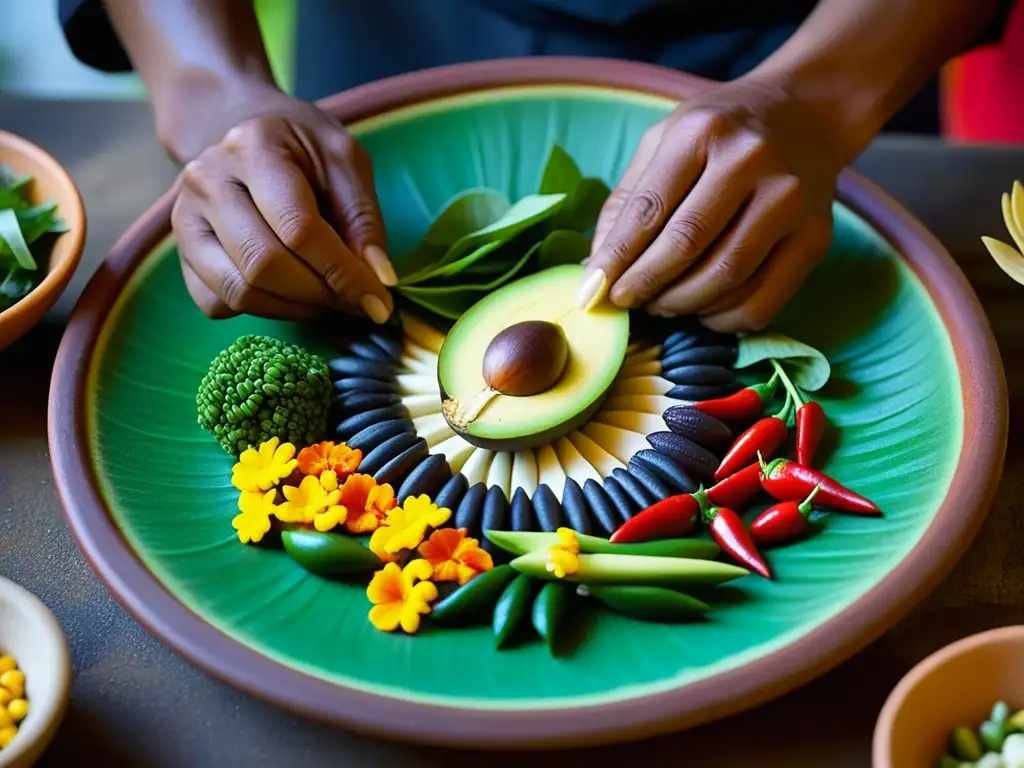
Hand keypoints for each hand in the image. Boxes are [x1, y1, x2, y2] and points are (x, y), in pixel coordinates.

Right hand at [171, 87, 395, 321]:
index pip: (298, 229)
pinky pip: (216, 303)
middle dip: (319, 294)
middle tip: (352, 298)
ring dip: (294, 308)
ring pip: (239, 291)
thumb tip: (380, 282)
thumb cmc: (300, 146)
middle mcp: (207, 182)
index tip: (378, 301)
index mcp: (254, 148)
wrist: (240, 127)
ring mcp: (185, 218)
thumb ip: (365, 220)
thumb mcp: (345, 162)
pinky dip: (262, 310)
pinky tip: (289, 292)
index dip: (343, 274)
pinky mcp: (181, 251)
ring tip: (325, 295)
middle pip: (264, 266)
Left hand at [583, 76, 839, 331]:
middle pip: (685, 245)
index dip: (616, 259)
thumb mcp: (665, 142)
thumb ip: (627, 202)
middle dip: (645, 285)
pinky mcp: (816, 237)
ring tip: (660, 304)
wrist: (805, 115)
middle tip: (626, 301)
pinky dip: (722, 320)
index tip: (593, 291)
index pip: (649, 209)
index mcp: (703, 131)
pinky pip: (760, 302)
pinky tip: (704, 309)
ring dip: (681, 305)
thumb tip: (596, 271)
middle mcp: (751, 159)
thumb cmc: (721, 134)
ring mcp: (790, 200)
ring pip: (724, 278)